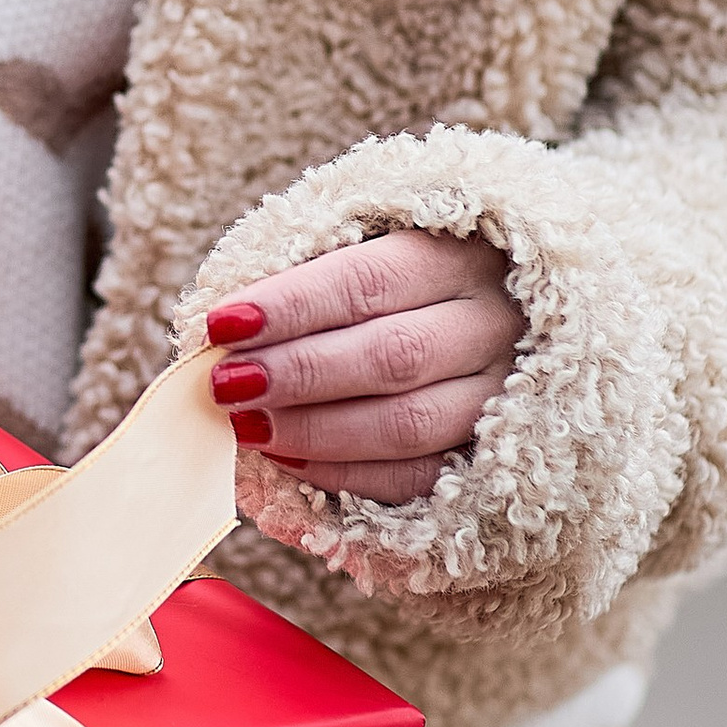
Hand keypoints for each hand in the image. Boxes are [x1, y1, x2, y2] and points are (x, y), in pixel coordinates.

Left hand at [207, 230, 524, 504]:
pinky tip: (287, 461)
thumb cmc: (407, 281)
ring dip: (316, 431)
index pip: (367, 281)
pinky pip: (418, 478)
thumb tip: (227, 329)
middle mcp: (493, 322)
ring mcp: (504, 393)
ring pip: (409, 423)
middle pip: (392, 355)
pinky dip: (346, 474)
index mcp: (461, 255)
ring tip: (247, 428)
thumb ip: (312, 281)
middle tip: (225, 384)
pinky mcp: (495, 452)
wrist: (502, 316)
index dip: (291, 306)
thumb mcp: (374, 248)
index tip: (222, 324)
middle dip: (298, 373)